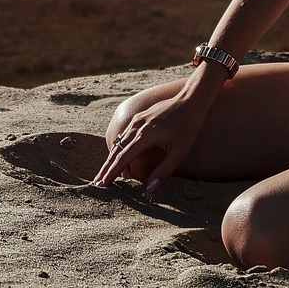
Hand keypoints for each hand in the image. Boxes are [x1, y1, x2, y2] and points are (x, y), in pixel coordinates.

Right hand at [91, 94, 207, 192]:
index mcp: (145, 136)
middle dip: (106, 168)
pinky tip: (122, 157)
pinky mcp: (140, 117)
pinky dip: (120, 148)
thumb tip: (150, 188)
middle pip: (116, 150)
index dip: (112, 173)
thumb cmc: (189, 126)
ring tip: (106, 174)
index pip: (124, 158)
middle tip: (96, 183)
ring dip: (112, 159)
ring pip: (119, 142)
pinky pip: (124, 135)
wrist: (191, 100)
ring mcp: (137, 120)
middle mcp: (137, 126)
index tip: (103, 184)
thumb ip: (165, 170)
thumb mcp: (181, 151)